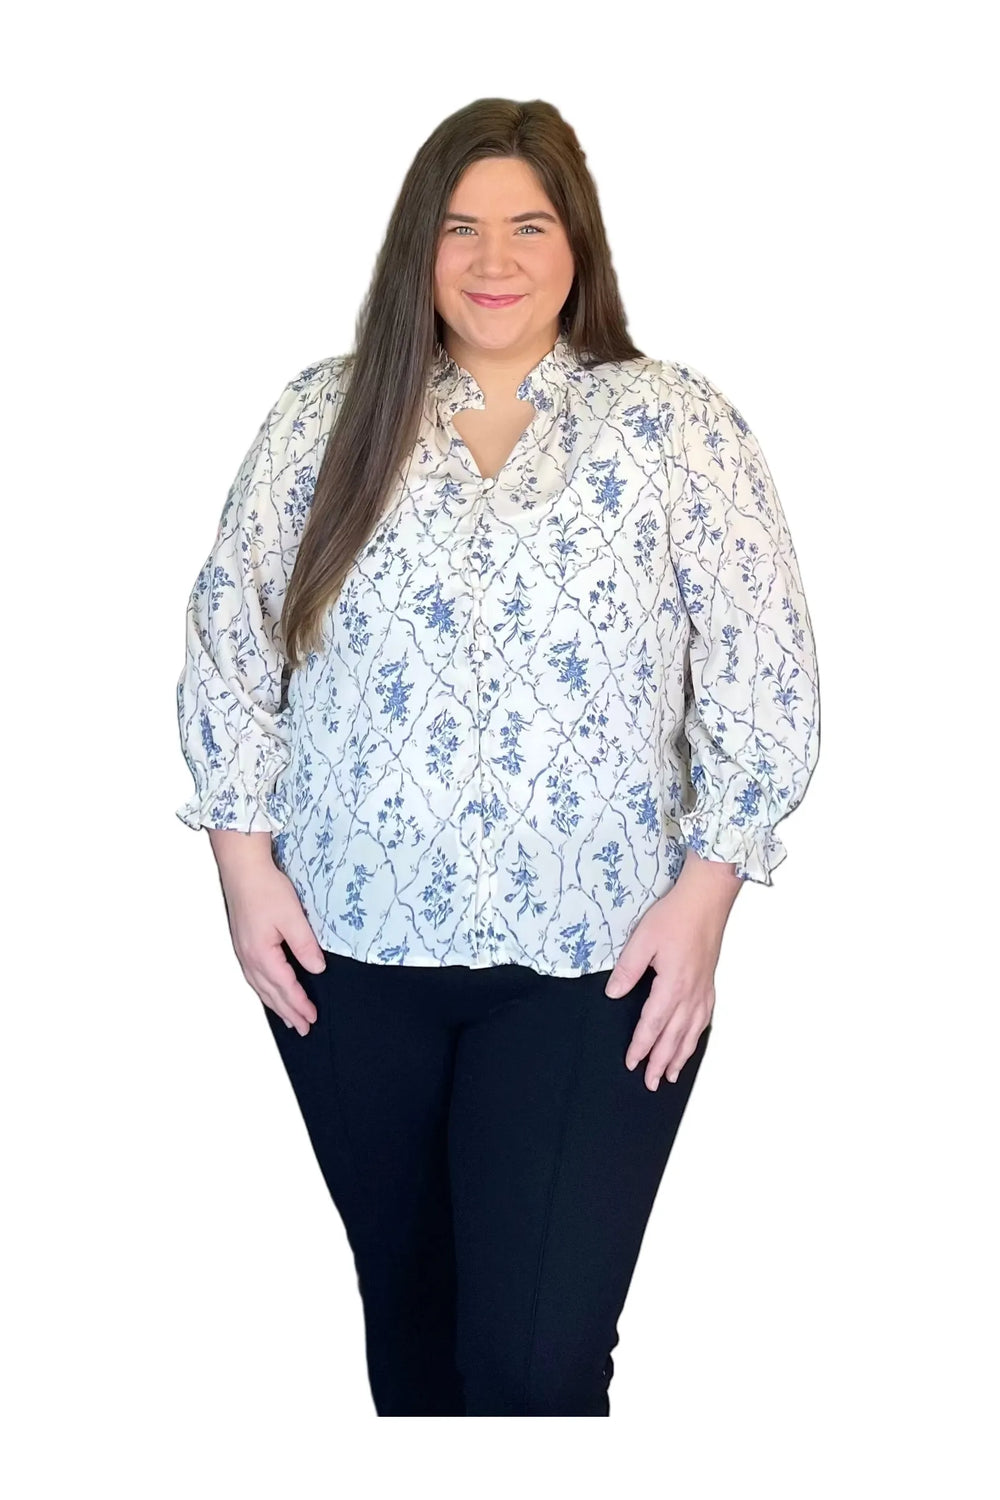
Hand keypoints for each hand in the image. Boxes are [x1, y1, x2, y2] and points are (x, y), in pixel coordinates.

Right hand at [220, 863, 326, 1035]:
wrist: (242, 869)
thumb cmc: (266, 889)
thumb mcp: (293, 918)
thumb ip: (305, 946)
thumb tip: (317, 969)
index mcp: (262, 955)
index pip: (286, 988)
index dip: (300, 1004)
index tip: (312, 1018)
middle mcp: (249, 958)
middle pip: (271, 993)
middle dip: (288, 1012)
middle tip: (302, 1029)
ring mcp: (243, 951)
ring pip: (260, 987)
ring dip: (274, 1004)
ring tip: (286, 1018)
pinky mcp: (242, 943)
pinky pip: (253, 977)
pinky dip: (263, 990)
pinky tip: (268, 990)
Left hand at [604, 891, 718, 1090]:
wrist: (707, 900)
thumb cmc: (675, 916)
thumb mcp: (642, 939)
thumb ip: (627, 969)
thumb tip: (613, 994)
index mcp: (672, 986)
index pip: (652, 1025)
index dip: (640, 1046)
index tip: (631, 1063)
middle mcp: (691, 994)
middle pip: (674, 1037)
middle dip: (660, 1062)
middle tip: (650, 1083)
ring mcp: (703, 990)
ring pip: (691, 1032)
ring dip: (681, 1056)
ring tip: (671, 1075)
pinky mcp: (710, 983)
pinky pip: (705, 1019)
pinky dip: (697, 1036)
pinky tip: (693, 1041)